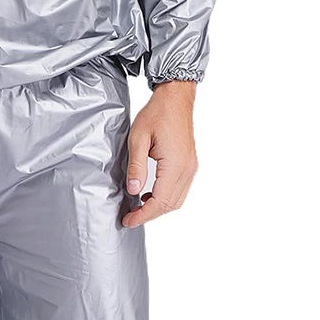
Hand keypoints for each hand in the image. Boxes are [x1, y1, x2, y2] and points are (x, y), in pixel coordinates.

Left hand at [122, 80, 197, 227]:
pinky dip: (166, 198)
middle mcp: (187, 169)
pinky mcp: (190, 164)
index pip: (160, 201)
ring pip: (177, 200)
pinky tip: (151, 194)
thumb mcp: (138, 138)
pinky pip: (180, 189)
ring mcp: (191, 167)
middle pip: (170, 205)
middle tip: (130, 217)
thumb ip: (136, 166)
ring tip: (138, 208)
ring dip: (158, 207)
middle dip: (150, 215)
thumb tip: (133, 190)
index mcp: (175, 165)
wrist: (176, 99)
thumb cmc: (157, 114)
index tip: (128, 221)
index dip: (143, 215)